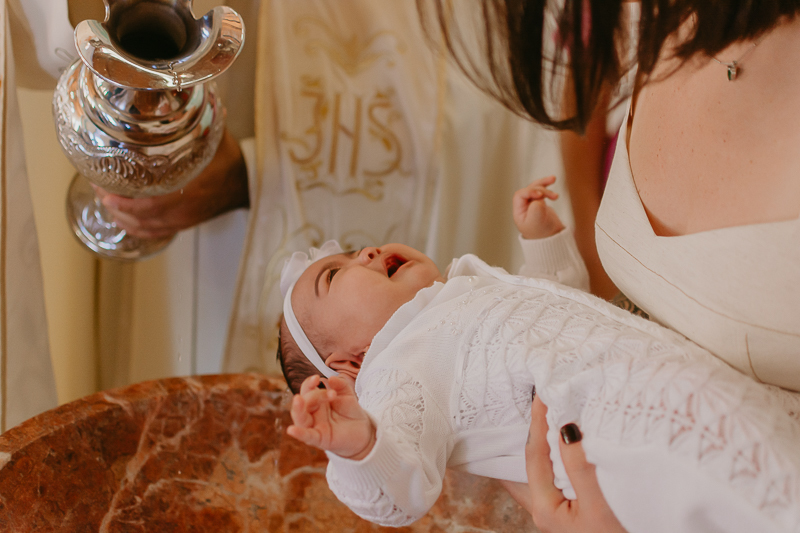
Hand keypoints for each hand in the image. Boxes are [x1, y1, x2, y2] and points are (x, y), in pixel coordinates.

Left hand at [94, 128, 248, 238]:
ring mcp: (184, 220)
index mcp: (190, 191)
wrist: (249, 185)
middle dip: (115, 205)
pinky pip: (155, 233)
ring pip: (145, 228)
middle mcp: (185, 210)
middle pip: (141, 218)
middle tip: (99, 189)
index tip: (104, 187)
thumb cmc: (231, 163)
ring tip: (106, 202)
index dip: (124, 201)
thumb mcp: (215, 138)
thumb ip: (196, 120)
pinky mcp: (184, 224)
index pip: (150, 205)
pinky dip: (136, 229)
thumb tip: (173, 96)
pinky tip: (124, 220)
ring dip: (122, 218)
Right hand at [287, 375, 375, 459]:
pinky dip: (299, 434)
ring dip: (298, 409)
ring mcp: (315, 426)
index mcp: (316, 401)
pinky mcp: (320, 439)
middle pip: (304, 402)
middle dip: (313, 395)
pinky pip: (307, 436)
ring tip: (298, 399)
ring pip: (300, 419)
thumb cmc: (350, 412)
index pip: (307, 390)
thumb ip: (341, 385)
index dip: (309, 384)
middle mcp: (312, 413)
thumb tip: (331, 378)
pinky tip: (291, 430)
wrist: (362, 430)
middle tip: (332, 394)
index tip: (317, 378)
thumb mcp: (348, 395)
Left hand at [513, 176, 565, 239]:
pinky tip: (553, 180)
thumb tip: (539, 198)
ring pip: (535, 188)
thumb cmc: (541, 233)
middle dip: (541, 189)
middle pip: (529, 190)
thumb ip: (536, 209)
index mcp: (519, 211)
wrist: (551, 239)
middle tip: (554, 196)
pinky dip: (547, 186)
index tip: (541, 196)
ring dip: (544, 184)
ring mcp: (531, 204)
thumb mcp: (537, 222)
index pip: (520, 195)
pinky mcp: (539, 203)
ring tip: (553, 179)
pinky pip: (541, 191)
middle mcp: (523, 206)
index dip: (530, 192)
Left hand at [525, 396, 626, 532]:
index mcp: (545, 508)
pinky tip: (566, 441)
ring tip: (546, 415)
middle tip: (535, 400)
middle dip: (533, 432)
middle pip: (533, 461)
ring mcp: (560, 509)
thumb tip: (565, 428)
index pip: (533, 455)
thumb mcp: (598, 503)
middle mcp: (547, 509)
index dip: (537, 423)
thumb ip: (579, 465)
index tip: (542, 395)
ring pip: (546, 467)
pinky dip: (562, 454)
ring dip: (548, 442)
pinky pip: (561, 474)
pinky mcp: (576, 507)